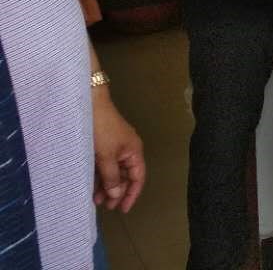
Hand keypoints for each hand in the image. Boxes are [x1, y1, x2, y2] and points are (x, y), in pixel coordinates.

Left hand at [92, 93, 144, 212]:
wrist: (90, 107)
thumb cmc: (102, 131)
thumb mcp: (106, 156)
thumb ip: (112, 177)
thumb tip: (117, 194)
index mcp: (134, 152)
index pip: (138, 177)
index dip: (132, 194)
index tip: (123, 210)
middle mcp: (127, 151)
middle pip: (125, 176)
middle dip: (117, 192)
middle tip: (106, 207)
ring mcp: (116, 148)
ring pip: (114, 172)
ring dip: (107, 186)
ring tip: (96, 200)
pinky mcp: (104, 146)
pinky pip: (105, 166)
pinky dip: (100, 177)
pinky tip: (92, 186)